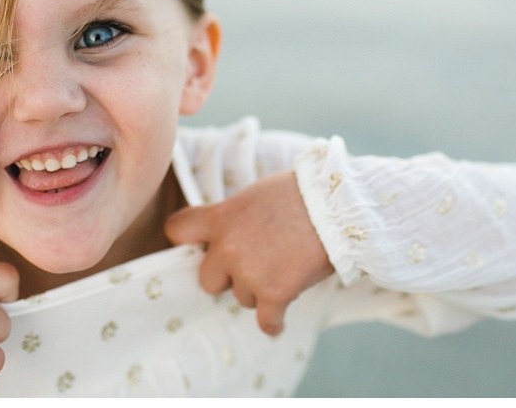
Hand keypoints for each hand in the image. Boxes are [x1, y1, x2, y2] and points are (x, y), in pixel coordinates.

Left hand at [164, 170, 334, 335]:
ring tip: (285, 268)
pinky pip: (266, 322)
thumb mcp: (256, 195)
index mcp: (221, 217)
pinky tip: (280, 316)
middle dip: (227, 276)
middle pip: (208, 280)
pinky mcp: (275, 293)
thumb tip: (231, 229)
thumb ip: (235, 215)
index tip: (200, 246)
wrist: (337, 207)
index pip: (177, 229)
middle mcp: (227, 247)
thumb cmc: (301, 192)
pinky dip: (274, 322)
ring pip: (242, 298)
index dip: (187, 241)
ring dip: (260, 290)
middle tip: (253, 264)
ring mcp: (249, 273)